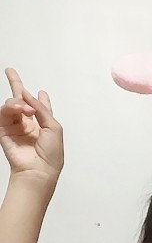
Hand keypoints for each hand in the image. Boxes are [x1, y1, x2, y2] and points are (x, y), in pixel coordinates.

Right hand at [0, 68, 62, 183]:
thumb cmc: (50, 157)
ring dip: (19, 102)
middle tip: (10, 71)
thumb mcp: (54, 127)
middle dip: (16, 85)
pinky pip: (4, 112)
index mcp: (43, 126)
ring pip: (12, 104)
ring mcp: (16, 128)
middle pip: (20, 101)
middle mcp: (28, 125)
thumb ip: (42, 109)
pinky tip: (20, 109)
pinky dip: (11, 107)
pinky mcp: (4, 131)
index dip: (40, 100)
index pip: (39, 109)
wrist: (38, 171)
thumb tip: (28, 94)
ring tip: (26, 109)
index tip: (41, 93)